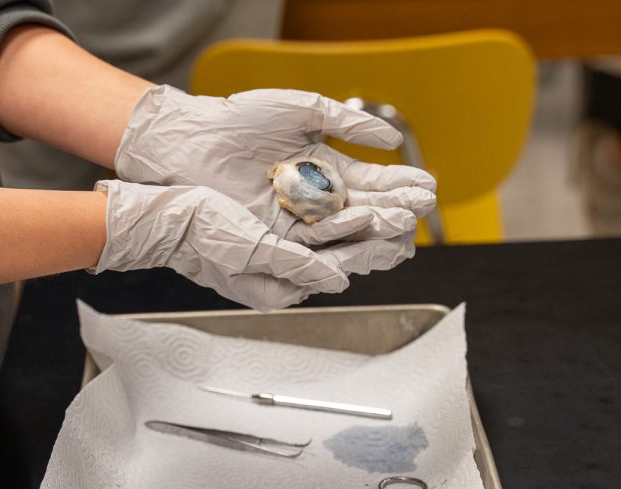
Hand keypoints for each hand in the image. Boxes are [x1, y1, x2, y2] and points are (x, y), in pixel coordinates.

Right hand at [93, 180, 414, 311]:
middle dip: (379, 235)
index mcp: (281, 287)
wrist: (166, 216)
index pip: (339, 267)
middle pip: (343, 252)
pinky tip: (361, 197)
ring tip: (399, 206)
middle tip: (413, 217)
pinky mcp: (274, 229)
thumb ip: (298, 267)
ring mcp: (280, 251)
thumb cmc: (200, 238)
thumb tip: (339, 279)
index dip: (373, 249)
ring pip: (334, 235)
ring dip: (367, 219)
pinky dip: (342, 210)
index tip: (402, 234)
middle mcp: (284, 273)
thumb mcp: (253, 251)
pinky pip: (317, 220)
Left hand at [113, 85, 435, 249]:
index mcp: (326, 167)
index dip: (400, 185)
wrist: (194, 140)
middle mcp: (317, 198)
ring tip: (402, 224)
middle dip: (397, 210)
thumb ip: (347, 121)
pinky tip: (365, 236)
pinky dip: (343, 242)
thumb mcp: (302, 110)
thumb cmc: (240, 120)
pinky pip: (316, 245)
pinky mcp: (279, 237)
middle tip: (419, 211)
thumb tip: (392, 139)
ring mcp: (299, 220)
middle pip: (368, 212)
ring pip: (347, 233)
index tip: (425, 187)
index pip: (374, 182)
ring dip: (377, 228)